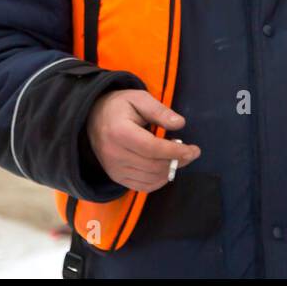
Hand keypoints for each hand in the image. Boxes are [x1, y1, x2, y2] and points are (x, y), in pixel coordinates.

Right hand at [86, 89, 200, 191]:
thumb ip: (159, 111)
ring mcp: (113, 168)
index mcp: (119, 132)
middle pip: (152, 166)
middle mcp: (114, 154)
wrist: (93, 118)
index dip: (175, 151)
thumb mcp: (139, 98)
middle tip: (192, 153)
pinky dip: (158, 181)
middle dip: (177, 161)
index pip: (152, 148)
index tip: (193, 149)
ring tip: (180, 157)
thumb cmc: (119, 106)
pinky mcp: (116, 176)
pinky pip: (141, 186)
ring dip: (170, 171)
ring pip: (149, 178)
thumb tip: (180, 124)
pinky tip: (167, 169)